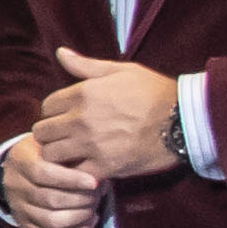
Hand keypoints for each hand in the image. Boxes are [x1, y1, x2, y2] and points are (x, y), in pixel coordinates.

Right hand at [0, 129, 103, 227]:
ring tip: (94, 207)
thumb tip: (97, 174)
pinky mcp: (25, 225)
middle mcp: (14, 186)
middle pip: (48, 200)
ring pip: (50, 221)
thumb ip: (70, 154)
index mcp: (20, 161)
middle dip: (80, 199)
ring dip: (78, 217)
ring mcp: (18, 208)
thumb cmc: (45, 152)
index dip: (70, 180)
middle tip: (98, 195)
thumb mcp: (53, 143)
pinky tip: (90, 221)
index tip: (94, 182)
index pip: (43, 173)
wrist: (20, 165)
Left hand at [30, 45, 188, 182]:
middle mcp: (81, 119)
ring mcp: (92, 144)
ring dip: (58, 155)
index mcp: (83, 93)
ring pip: (52, 154)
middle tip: (63, 137)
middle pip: (42, 132)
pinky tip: (84, 168)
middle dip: (49, 134)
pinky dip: (75, 174)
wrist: (184, 120)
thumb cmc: (154, 91)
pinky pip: (74, 174)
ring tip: (70, 154)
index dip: (53, 112)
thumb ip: (86, 65)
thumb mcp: (121, 70)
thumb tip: (60, 53)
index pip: (46, 106)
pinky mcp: (106, 167)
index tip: (64, 117)